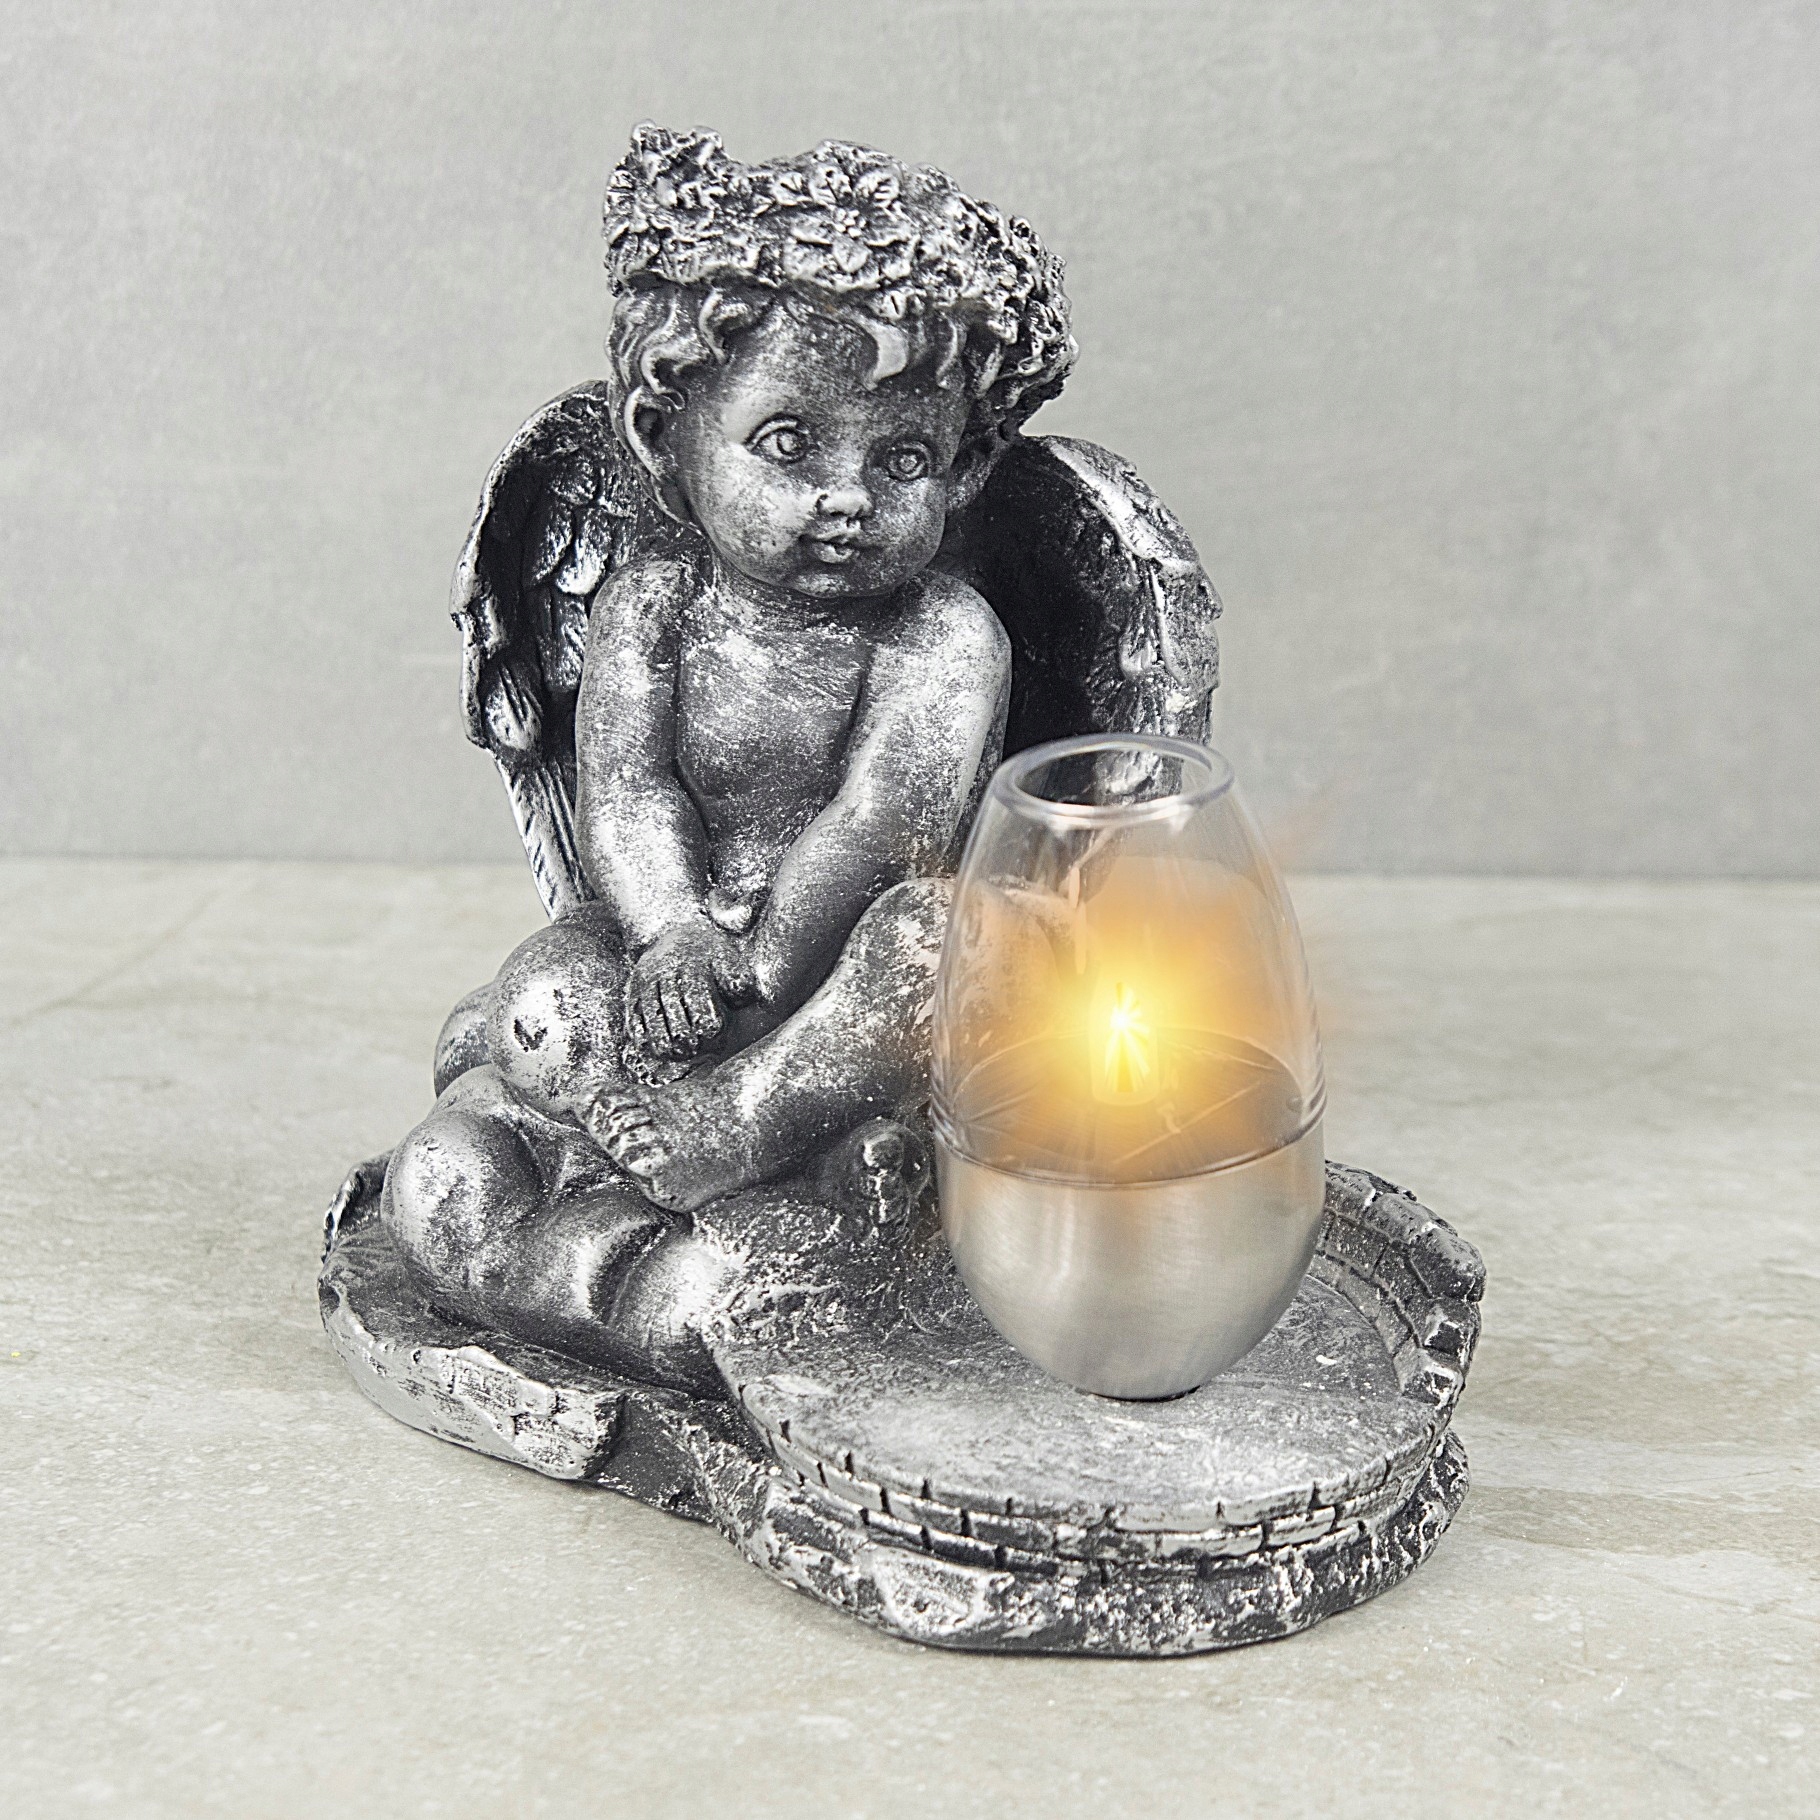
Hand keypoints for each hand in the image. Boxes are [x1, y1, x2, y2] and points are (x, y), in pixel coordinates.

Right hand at [624, 915, 747, 1061]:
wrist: (669, 932)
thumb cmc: (705, 953)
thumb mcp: (725, 957)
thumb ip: (737, 978)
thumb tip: (742, 996)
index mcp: (692, 969)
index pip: (699, 1002)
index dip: (708, 1023)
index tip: (713, 1035)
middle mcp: (666, 976)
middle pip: (673, 1012)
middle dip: (686, 1036)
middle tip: (694, 1050)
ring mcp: (646, 984)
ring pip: (651, 1017)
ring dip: (663, 1040)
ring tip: (675, 1055)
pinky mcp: (634, 991)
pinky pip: (633, 1015)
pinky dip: (640, 1034)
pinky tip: (650, 1048)